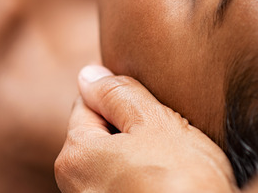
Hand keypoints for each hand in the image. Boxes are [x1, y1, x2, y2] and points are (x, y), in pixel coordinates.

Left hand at [55, 65, 237, 192]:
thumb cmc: (182, 181)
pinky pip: (128, 189)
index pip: (87, 104)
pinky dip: (147, 185)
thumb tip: (88, 75)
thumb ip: (118, 93)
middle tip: (168, 137)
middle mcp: (76, 189)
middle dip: (131, 131)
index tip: (150, 108)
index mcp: (75, 155)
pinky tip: (173, 186)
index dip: (121, 99)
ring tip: (175, 167)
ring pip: (117, 166)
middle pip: (100, 138)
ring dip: (142, 160)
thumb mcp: (154, 122)